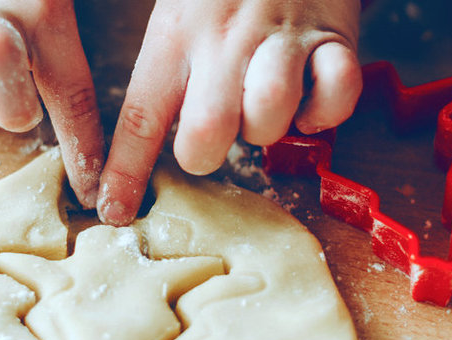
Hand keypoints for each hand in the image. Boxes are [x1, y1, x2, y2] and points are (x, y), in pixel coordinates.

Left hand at [96, 0, 362, 224]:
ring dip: (267, 129)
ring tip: (263, 108)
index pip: (141, 113)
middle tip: (213, 137)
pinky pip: (337, 94)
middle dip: (207, 152)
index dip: (125, 170)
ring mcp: (283, 39)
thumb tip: (132, 144)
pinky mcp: (335, 39)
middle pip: (207, 128)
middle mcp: (225, 39)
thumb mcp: (177, 12)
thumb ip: (161, 72)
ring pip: (271, 112)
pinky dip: (326, 112)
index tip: (113, 209)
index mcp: (176, 34)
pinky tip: (311, 99)